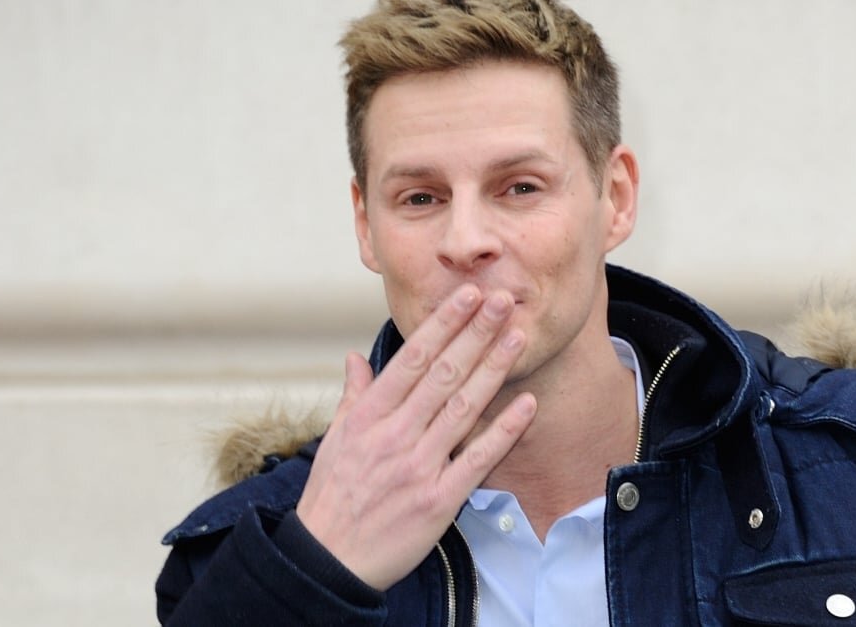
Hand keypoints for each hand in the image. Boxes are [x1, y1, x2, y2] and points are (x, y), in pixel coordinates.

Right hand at [295, 285, 535, 590]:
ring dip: (493, 369)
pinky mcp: (439, 499)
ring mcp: (419, 467)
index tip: (467, 296)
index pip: (412, 359)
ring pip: (464, 407)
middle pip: (443, 374)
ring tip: (517, 337)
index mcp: (369, 417)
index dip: (443, 325)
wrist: (328, 560)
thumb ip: (354, 396)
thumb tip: (356, 358)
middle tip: (502, 300)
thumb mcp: (336, 440)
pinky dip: (503, 430)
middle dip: (475, 333)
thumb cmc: (332, 497)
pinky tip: (527, 404)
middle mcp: (395, 435)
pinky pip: (478, 458)